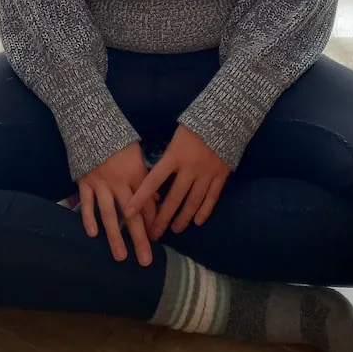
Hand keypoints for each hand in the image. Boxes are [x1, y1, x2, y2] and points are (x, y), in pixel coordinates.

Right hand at [77, 142, 157, 266]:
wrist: (92, 125)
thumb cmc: (118, 139)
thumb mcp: (138, 155)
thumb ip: (145, 178)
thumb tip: (156, 201)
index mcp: (136, 174)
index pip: (147, 204)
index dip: (152, 222)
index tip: (157, 238)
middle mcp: (119, 183)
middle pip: (131, 215)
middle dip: (140, 239)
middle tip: (146, 261)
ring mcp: (100, 184)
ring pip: (108, 215)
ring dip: (115, 237)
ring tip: (121, 256)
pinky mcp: (84, 182)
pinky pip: (87, 204)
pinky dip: (88, 218)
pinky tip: (92, 234)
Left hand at [124, 125, 230, 239]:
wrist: (223, 117)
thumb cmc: (194, 126)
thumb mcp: (175, 138)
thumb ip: (167, 158)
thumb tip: (154, 179)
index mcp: (174, 156)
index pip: (153, 181)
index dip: (140, 197)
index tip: (129, 212)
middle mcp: (190, 168)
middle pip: (174, 198)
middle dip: (162, 218)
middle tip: (154, 234)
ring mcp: (207, 173)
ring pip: (193, 202)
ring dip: (183, 218)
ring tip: (175, 230)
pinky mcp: (221, 176)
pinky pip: (212, 198)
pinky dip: (204, 211)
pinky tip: (197, 221)